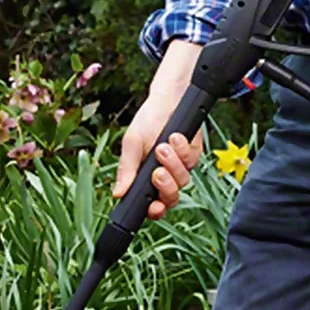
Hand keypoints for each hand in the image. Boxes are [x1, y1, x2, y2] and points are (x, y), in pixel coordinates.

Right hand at [114, 40, 203, 219]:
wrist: (168, 99)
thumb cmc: (147, 121)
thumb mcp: (132, 144)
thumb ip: (126, 170)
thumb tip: (117, 193)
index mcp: (143, 179)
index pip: (151, 204)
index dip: (155, 211)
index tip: (154, 207)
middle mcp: (163, 177)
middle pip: (170, 198)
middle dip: (166, 187)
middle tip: (157, 173)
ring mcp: (180, 168)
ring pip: (183, 182)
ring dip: (173, 164)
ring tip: (163, 146)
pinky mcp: (193, 157)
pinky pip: (191, 162)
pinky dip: (182, 150)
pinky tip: (175, 136)